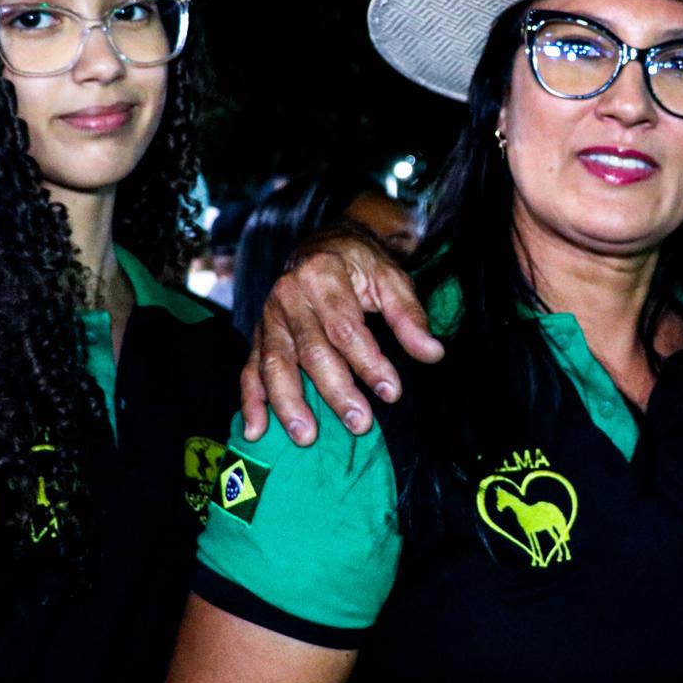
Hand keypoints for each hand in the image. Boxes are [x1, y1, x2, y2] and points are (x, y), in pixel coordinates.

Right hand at [238, 229, 443, 444]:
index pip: (346, 329)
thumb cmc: (360, 265)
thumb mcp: (391, 279)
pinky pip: (250, 370)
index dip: (369, 363)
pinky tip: (256, 430)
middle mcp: (289, 295)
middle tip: (359, 424)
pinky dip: (251, 401)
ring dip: (289, 403)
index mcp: (323, 276)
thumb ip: (409, 316)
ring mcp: (269, 317)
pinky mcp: (258, 335)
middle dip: (336, 391)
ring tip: (306, 437)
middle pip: (311, 351)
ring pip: (275, 364)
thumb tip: (433, 353)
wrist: (320, 245)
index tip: (391, 392)